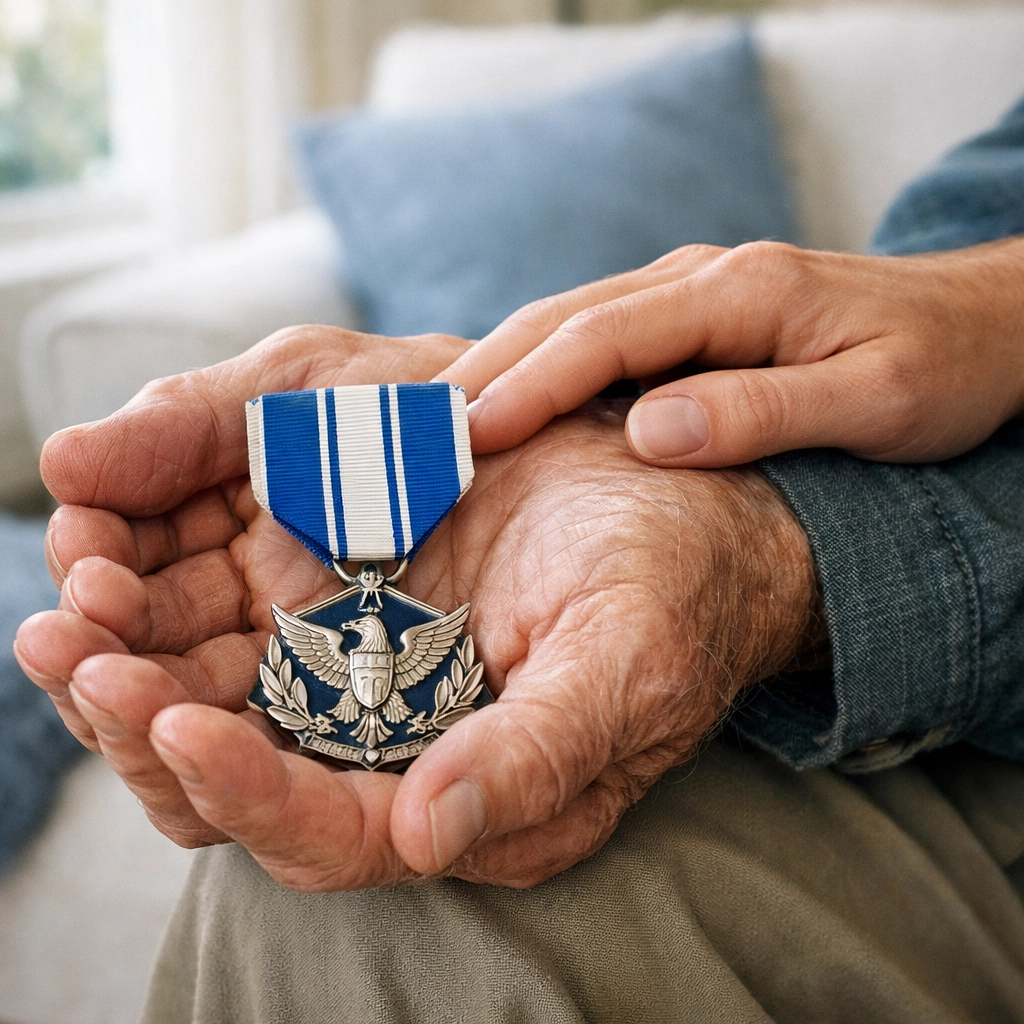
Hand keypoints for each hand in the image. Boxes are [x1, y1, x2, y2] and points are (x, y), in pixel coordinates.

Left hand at [16, 330, 817, 889]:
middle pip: (242, 776)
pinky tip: (125, 540)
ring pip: (220, 698)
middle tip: (70, 637)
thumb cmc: (676, 593)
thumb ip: (536, 754)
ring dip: (133, 652)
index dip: (241, 790)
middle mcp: (404, 751)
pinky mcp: (356, 607)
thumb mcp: (624, 665)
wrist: (690, 517)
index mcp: (470, 793)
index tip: (166, 717)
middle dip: (141, 721)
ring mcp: (373, 677)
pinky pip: (239, 619)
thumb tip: (431, 837)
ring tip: (73, 584)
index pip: (327, 830)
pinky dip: (173, 590)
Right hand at [444, 237, 1023, 465]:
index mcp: (739, 293)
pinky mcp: (698, 317)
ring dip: (505, 364)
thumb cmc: (944, 367)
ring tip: (442, 417)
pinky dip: (546, 367)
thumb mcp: (874, 400)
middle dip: (487, 368)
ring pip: (575, 321)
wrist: (992, 324)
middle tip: (415, 426)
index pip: (605, 337)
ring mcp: (696, 293)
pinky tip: (514, 400)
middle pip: (568, 317)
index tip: (466, 434)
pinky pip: (603, 336)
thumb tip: (649, 434)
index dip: (529, 384)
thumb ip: (761, 412)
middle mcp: (703, 280)